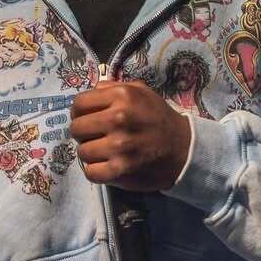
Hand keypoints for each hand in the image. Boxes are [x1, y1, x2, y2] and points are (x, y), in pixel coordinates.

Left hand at [71, 80, 190, 190]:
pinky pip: (91, 172)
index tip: (87, 118)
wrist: (184, 149)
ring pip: (82, 152)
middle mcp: (118, 119)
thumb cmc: (159, 118)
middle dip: (83, 133)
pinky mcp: (121, 170)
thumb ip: (113, 87)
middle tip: (95, 136)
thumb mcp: (141, 91)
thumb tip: (91, 91)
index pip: (78, 104)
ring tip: (103, 151)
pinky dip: (95, 171)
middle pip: (76, 128)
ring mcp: (119, 146)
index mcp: (121, 96)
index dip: (79, 112)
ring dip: (90, 153)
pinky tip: (105, 165)